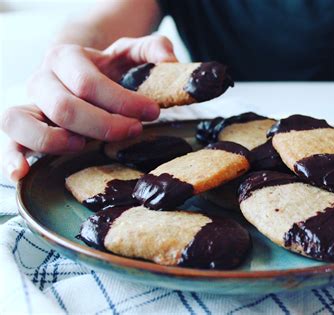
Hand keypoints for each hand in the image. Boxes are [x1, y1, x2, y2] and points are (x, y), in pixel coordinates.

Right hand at [1, 35, 176, 180]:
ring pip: (24, 123)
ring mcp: (29, 105)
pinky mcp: (22, 129)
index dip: (123, 101)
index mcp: (66, 57)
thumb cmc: (108, 69)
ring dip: (56, 140)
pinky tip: (23, 172)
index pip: (89, 83)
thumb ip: (152, 49)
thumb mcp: (131, 53)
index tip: (153, 112)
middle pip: (64, 107)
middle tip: (134, 130)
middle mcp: (42, 79)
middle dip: (104, 124)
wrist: (81, 73)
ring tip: (84, 146)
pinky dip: (12, 158)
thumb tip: (170, 61)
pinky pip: (8, 142)